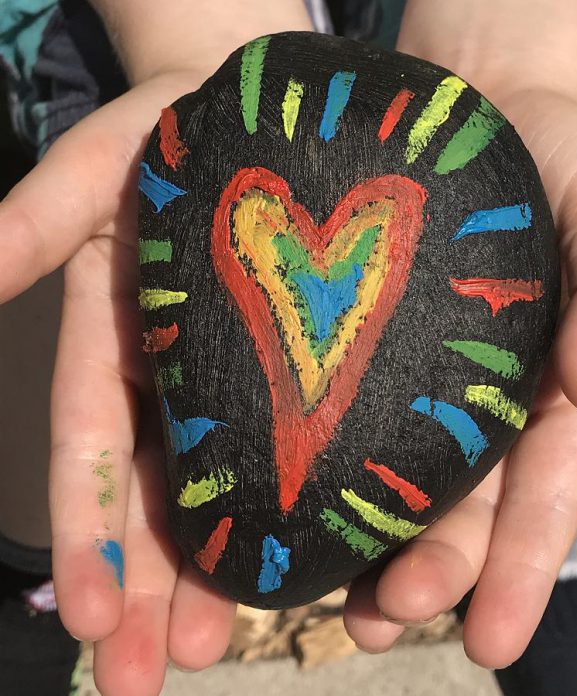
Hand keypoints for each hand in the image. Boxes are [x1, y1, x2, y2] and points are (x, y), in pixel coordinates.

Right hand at [1, 70, 238, 694]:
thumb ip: (36, 222)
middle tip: (154, 675)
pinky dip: (280, 508)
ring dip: (209, 572)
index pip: (95, 449)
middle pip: (151, 494)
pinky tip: (297, 566)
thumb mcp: (94, 170)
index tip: (93, 617)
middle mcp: (169, 374)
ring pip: (214, 489)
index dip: (89, 530)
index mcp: (115, 340)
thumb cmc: (163, 134)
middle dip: (147, 587)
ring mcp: (228, 378)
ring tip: (218, 648)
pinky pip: (283, 447)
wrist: (247, 115)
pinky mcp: (289, 368)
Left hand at [341, 88, 576, 665]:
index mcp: (550, 389)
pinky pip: (351, 418)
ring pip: (403, 485)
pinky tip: (302, 514)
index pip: (541, 491)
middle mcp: (487, 403)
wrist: (479, 109)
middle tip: (386, 622)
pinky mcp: (370, 347)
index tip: (493, 637)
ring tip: (345, 610)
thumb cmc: (558, 165)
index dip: (522, 566)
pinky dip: (331, 473)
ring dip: (375, 553)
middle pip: (464, 508)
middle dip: (433, 573)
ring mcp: (426, 379)